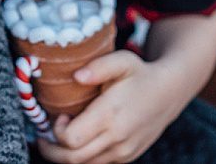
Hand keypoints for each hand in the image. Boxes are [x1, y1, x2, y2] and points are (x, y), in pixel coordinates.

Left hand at [38, 53, 185, 163]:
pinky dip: (83, 157)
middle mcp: (117, 138)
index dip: (57, 131)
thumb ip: (99, 66)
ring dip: (66, 156)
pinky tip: (81, 141)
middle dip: (52, 150)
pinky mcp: (127, 157)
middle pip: (72, 159)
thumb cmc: (141, 74)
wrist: (170, 92)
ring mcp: (123, 151)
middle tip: (45, 136)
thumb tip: (76, 76)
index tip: (61, 116)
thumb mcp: (123, 61)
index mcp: (111, 115)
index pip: (71, 139)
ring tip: (61, 138)